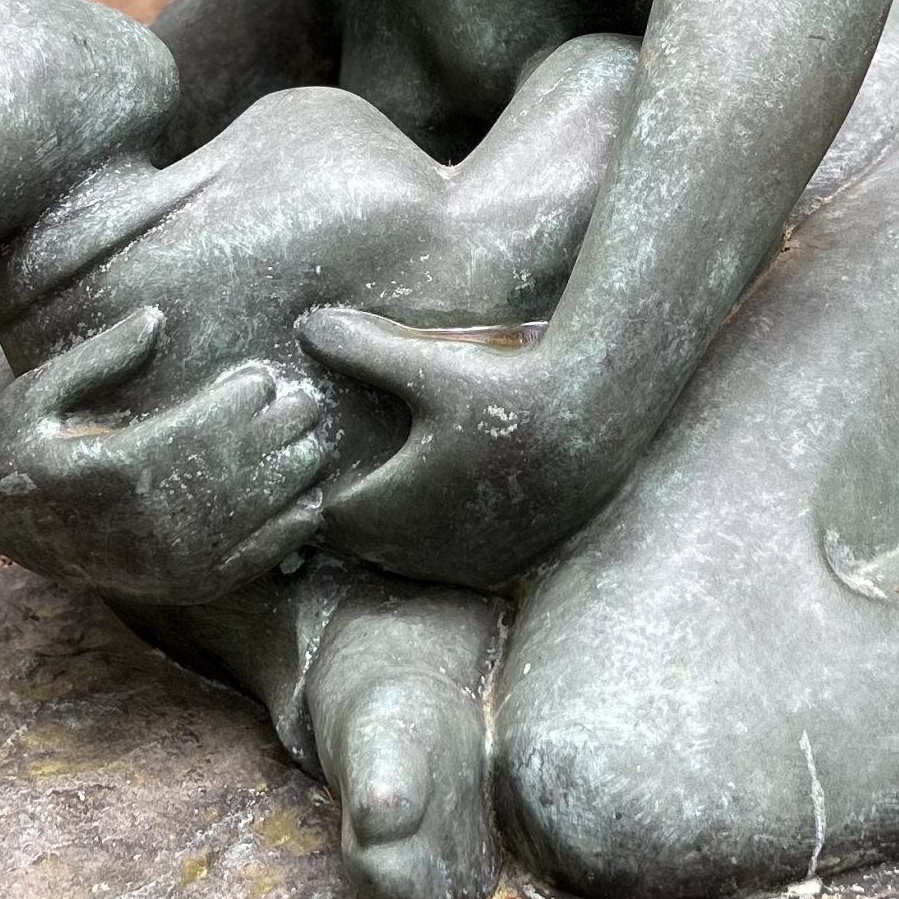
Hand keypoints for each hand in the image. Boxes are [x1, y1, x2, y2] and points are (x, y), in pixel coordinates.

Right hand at [0, 309, 326, 603]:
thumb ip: (97, 358)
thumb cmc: (23, 449)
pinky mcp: (187, 587)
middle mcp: (146, 525)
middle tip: (304, 401)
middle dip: (276, 433)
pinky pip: (252, 562)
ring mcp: (169, 563)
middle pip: (234, 471)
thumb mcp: (36, 394)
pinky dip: (288, 532)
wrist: (10, 532)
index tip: (260, 377)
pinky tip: (310, 500)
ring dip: (290, 476)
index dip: (236, 404)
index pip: (194, 433)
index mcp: (111, 472)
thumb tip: (155, 318)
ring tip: (311, 439)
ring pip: (252, 516)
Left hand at [295, 308, 620, 585]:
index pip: (325, 520)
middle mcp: (421, 548)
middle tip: (355, 469)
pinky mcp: (499, 569)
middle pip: (362, 544)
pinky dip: (438, 542)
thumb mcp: (427, 367)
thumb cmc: (502, 390)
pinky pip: (447, 568)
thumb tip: (307, 328)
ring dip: (395, 531)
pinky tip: (451, 499)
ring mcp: (461, 565)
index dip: (318, 491)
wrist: (591, 420)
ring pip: (404, 559)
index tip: (325, 459)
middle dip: (354, 512)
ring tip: (401, 484)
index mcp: (390, 507)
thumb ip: (362, 351)